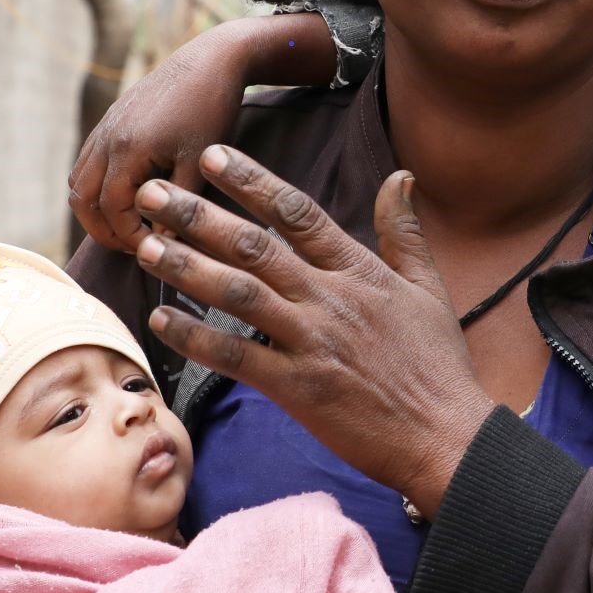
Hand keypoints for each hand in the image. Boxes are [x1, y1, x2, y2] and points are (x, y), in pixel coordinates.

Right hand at [69, 13, 336, 251]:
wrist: (211, 60)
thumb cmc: (212, 109)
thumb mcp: (203, 162)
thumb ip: (180, 203)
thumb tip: (163, 245)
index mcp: (128, 148)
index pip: (112, 210)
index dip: (128, 237)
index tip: (153, 251)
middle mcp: (106, 138)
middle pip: (82, 201)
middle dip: (103, 231)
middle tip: (134, 249)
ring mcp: (103, 128)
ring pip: (77, 183)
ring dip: (95, 211)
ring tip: (129, 228)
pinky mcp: (108, 122)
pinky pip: (86, 164)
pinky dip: (95, 189)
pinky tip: (127, 199)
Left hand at [136, 150, 495, 517]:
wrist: (447, 436)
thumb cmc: (439, 365)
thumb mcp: (429, 287)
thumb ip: (405, 231)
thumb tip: (400, 175)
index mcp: (359, 271)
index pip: (297, 213)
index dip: (252, 181)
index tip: (213, 157)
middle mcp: (330, 299)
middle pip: (253, 246)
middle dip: (198, 215)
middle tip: (151, 194)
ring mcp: (312, 343)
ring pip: (238, 294)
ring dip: (187, 267)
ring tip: (145, 245)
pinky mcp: (298, 389)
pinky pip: (236, 357)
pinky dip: (197, 337)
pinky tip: (162, 319)